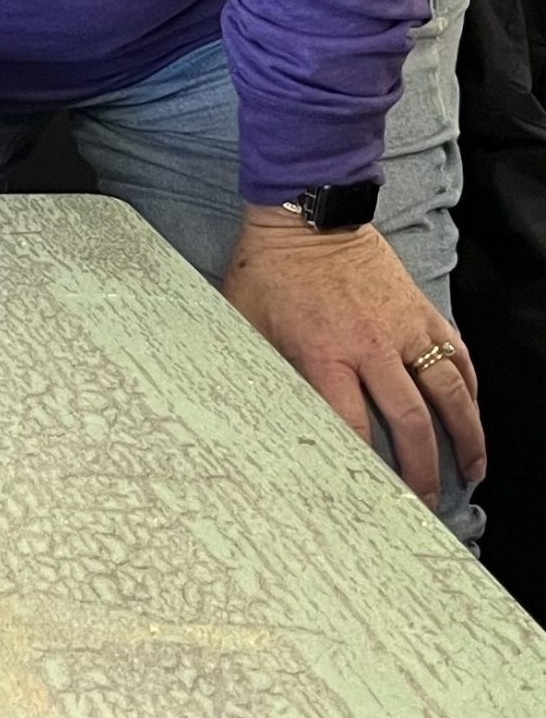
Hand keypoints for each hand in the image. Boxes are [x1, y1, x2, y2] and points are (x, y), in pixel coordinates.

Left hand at [222, 205, 483, 507]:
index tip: (368, 494)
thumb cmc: (268, 265)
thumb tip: (246, 402)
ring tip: (471, 472)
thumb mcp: (246, 316)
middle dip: (423, 471)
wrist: (305, 213)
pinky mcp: (422, 310)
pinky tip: (471, 415)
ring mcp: (403, 328)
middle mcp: (371, 345)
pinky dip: (470, 390)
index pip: (351, 424)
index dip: (363, 466)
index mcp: (323, 351)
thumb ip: (257, 361)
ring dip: (466, 437)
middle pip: (411, 422)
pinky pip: (458, 357)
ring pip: (449, 395)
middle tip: (427, 504)